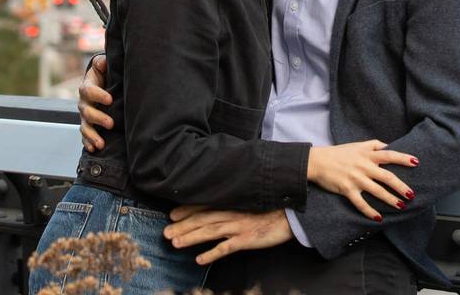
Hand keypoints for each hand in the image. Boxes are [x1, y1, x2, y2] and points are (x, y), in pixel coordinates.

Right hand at [78, 54, 113, 150]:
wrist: (101, 83)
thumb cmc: (105, 73)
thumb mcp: (102, 66)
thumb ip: (101, 63)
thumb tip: (103, 62)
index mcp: (87, 87)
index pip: (89, 91)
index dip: (98, 95)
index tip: (110, 99)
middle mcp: (84, 103)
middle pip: (87, 112)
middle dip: (98, 118)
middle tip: (111, 123)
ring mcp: (85, 115)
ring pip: (85, 126)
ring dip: (92, 135)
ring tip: (101, 143)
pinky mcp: (88, 125)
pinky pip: (85, 135)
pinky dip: (88, 142)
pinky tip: (94, 149)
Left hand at [164, 207, 291, 264]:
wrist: (294, 212)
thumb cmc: (275, 206)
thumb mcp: (255, 199)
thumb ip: (239, 201)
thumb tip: (225, 203)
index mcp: (234, 202)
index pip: (206, 205)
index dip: (188, 209)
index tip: (172, 214)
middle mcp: (233, 213)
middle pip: (203, 219)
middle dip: (182, 225)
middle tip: (165, 232)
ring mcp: (239, 226)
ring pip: (209, 231)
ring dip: (190, 237)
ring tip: (174, 243)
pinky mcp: (247, 239)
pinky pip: (226, 247)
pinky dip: (212, 253)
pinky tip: (199, 260)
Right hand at [307, 140, 417, 220]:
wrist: (318, 161)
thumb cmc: (339, 153)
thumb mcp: (358, 144)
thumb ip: (374, 145)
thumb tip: (389, 146)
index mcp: (368, 155)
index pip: (390, 155)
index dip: (403, 158)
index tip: (416, 162)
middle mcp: (364, 167)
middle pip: (387, 177)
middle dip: (401, 186)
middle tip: (412, 194)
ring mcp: (356, 179)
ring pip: (377, 191)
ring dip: (390, 199)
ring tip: (401, 206)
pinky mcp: (347, 190)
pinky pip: (361, 203)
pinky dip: (370, 211)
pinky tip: (379, 217)